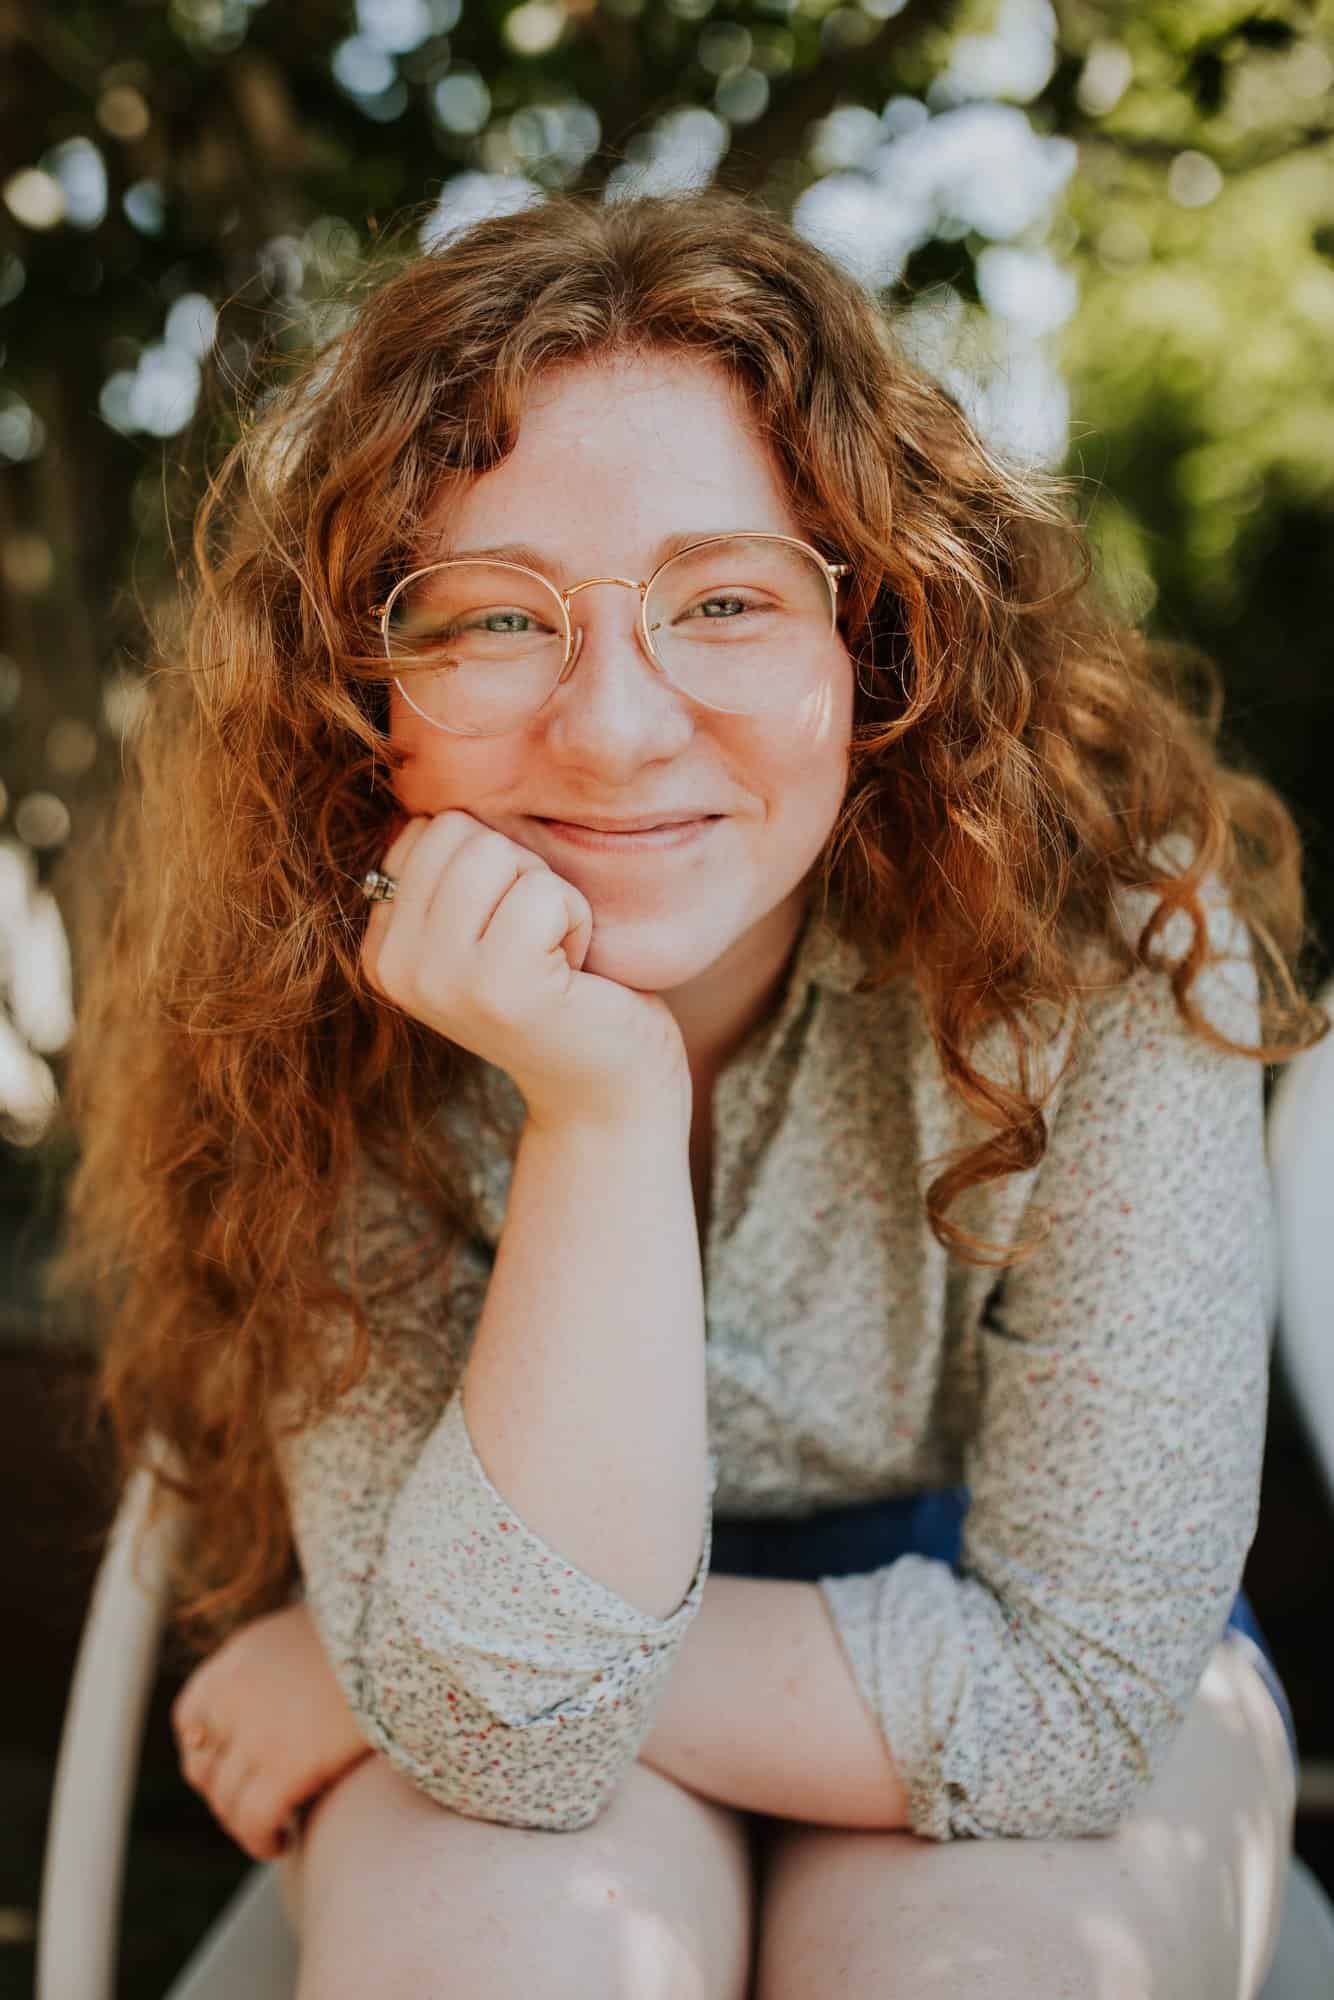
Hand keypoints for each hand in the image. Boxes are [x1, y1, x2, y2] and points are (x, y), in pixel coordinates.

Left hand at [171, 1600, 371, 1860]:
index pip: (191, 1719)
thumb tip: (284, 1698)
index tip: (233, 1769)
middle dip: (226, 1794)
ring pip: (228, 1802)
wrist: (408, 1637)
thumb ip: (280, 1663)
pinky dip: (262, 1839)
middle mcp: (232, 1696)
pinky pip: (254, 1822)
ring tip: (277, 1829)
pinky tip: (283, 1842)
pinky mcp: (284, 1767)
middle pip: (204, 1768)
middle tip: (257, 1807)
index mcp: (236, 1660)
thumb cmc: (374, 1631)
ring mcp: (254, 1733)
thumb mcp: (309, 1630)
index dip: (207, 1752)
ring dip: (246, 1823)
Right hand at [360, 809, 689, 1131]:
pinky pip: (545, 892)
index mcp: (381, 944)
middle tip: (538, 943)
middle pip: (457, 830)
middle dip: (522, 871)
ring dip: (551, 895)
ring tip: (553, 957)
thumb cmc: (564, 987)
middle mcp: (392, 966)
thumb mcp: (490, 919)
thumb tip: (420, 760)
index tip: (510, 931)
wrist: (609, 1086)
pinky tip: (572, 975)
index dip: (493, 862)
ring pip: (497, 854)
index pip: (425, 825)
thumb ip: (452, 865)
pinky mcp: (496, 990)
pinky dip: (577, 920)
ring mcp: (438, 981)